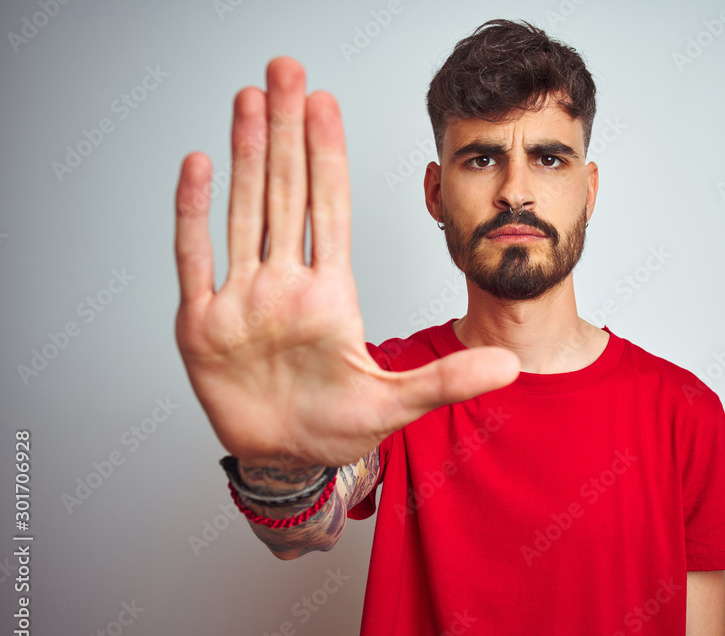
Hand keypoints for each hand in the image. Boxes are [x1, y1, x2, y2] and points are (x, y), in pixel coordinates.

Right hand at [173, 57, 518, 467]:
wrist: (284, 459)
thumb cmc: (335, 428)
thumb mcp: (397, 404)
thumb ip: (451, 380)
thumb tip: (513, 367)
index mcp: (331, 295)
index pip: (331, 209)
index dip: (327, 155)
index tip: (326, 104)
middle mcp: (286, 284)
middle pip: (286, 193)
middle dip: (286, 131)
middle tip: (285, 71)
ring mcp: (244, 299)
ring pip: (244, 212)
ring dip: (245, 155)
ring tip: (248, 100)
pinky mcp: (203, 324)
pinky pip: (196, 259)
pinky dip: (195, 214)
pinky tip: (199, 166)